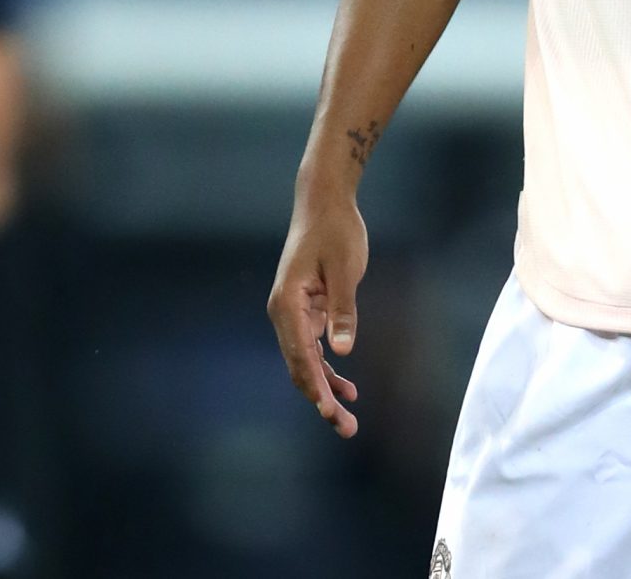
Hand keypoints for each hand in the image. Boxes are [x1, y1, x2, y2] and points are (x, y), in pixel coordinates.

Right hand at [267, 185, 367, 437]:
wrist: (324, 202)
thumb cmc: (335, 231)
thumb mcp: (346, 268)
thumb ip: (344, 309)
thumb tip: (341, 351)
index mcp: (287, 304)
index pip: (301, 357)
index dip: (317, 389)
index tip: (331, 413)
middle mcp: (283, 313)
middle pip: (299, 367)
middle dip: (321, 400)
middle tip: (346, 428)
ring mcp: (292, 313)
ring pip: (305, 362)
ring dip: (324, 390)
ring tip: (347, 419)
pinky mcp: (305, 310)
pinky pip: (312, 348)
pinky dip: (327, 369)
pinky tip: (345, 388)